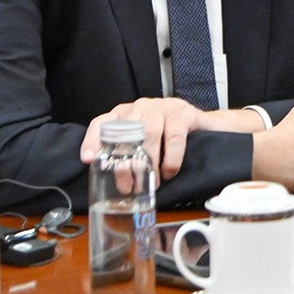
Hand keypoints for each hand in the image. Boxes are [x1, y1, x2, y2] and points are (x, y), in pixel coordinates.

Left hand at [78, 97, 258, 181]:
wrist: (205, 127)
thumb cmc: (168, 137)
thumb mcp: (144, 144)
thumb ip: (127, 154)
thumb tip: (109, 180)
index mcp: (125, 114)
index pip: (102, 123)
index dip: (93, 140)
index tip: (88, 159)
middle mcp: (140, 107)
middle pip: (126, 132)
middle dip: (125, 161)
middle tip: (127, 185)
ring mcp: (162, 107)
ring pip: (149, 133)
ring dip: (149, 162)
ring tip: (152, 183)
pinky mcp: (183, 112)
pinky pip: (174, 137)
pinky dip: (171, 158)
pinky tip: (170, 171)